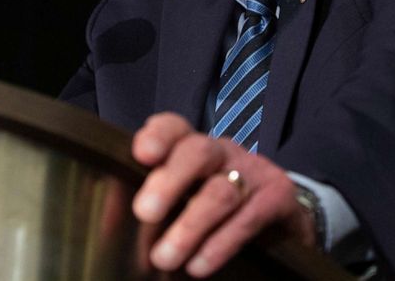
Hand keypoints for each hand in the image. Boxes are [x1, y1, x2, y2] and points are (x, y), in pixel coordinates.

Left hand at [131, 112, 316, 276]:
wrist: (284, 222)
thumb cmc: (221, 212)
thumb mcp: (188, 201)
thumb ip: (155, 205)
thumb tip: (110, 222)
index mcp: (196, 149)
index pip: (176, 129)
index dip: (158, 136)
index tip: (141, 155)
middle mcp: (224, 153)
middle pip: (198, 152)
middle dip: (170, 181)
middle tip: (145, 213)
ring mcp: (254, 172)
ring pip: (220, 191)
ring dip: (190, 226)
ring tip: (165, 258)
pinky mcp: (278, 197)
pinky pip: (248, 218)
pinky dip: (221, 243)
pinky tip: (200, 265)